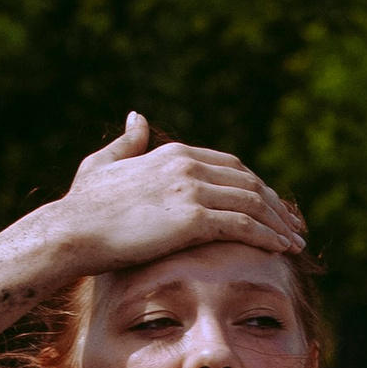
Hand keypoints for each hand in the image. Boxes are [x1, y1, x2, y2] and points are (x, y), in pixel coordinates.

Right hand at [46, 114, 303, 282]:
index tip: (273, 206)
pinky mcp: (193, 218)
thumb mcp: (102, 166)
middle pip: (249, 181)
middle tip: (293, 226)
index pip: (231, 165)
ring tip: (295, 243)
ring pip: (252, 203)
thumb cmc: (82, 207)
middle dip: (276, 205)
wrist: (71, 231)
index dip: (256, 186)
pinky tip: (280, 250)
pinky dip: (267, 236)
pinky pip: (243, 225)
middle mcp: (188, 164)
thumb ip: (126, 143)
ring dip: (279, 223)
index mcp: (174, 153)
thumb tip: (138, 117)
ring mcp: (192, 189)